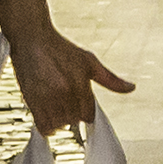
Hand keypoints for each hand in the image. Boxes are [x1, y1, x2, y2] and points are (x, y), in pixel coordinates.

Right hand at [8, 20, 127, 135]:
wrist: (32, 37)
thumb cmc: (60, 48)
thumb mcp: (89, 61)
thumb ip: (111, 79)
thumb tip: (131, 88)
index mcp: (80, 84)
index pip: (89, 115)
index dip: (86, 111)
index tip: (80, 104)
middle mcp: (63, 93)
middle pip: (74, 121)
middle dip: (72, 114)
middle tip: (66, 101)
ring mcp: (46, 98)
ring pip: (59, 125)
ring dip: (59, 120)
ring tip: (56, 106)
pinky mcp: (31, 100)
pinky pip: (43, 126)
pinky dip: (47, 126)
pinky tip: (47, 114)